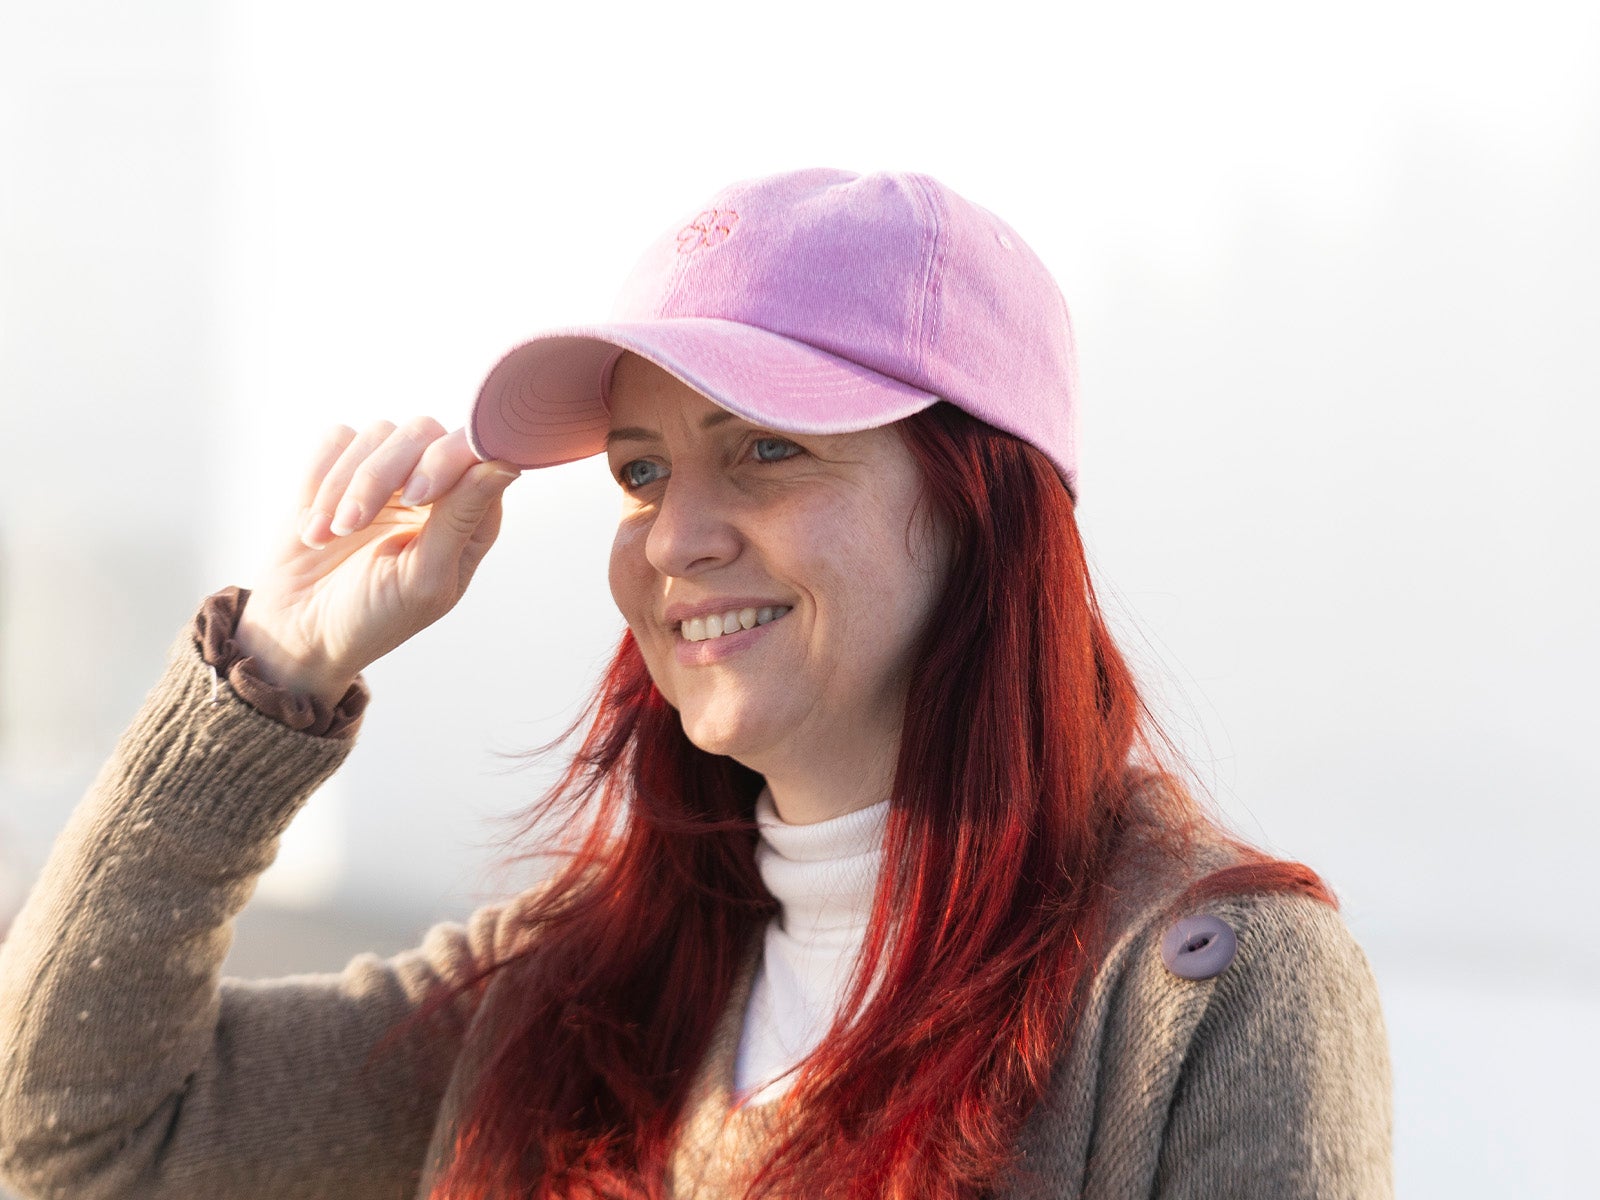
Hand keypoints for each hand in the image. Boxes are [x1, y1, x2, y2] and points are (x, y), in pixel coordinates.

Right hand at [232, 418, 521, 705]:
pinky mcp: (341, 467)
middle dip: (384, 474)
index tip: (415, 497)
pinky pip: (337, 438)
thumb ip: (461, 519)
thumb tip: (506, 466)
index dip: (448, 461)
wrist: (301, 631)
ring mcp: (389, 475)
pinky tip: (313, 526)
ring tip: (327, 535)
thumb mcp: (422, 579)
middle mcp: (435, 487)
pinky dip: (320, 478)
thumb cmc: (374, 617)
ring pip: (379, 432)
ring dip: (345, 485)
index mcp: (470, 517)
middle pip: (425, 432)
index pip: (477, 456)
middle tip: (354, 522)